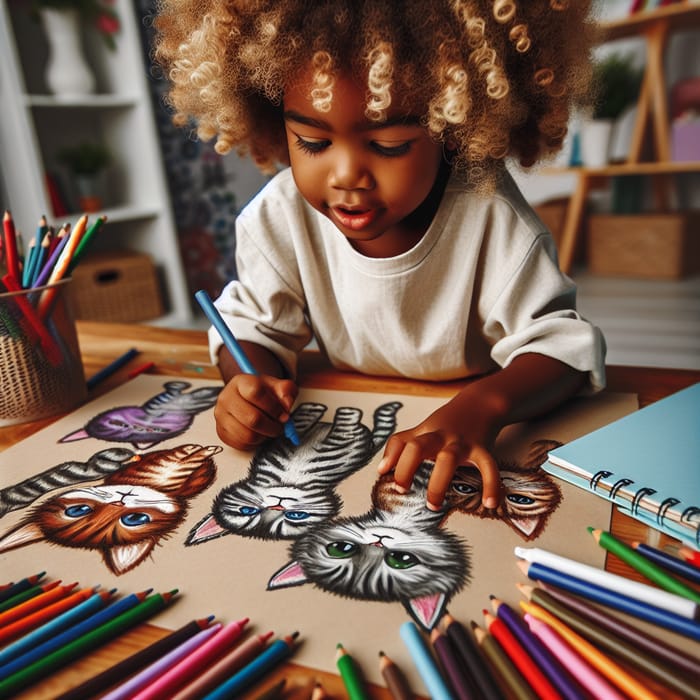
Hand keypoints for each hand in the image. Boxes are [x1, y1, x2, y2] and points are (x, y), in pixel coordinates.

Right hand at [214, 373, 297, 449]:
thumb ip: (286, 390)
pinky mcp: (222, 432)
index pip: (256, 392)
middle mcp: (226, 398)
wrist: (246, 400)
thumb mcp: (277, 386)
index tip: (284, 414)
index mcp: (240, 382)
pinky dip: (255, 443)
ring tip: (269, 429)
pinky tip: (259, 433)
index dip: (274, 407)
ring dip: (264, 436)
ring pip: (248, 435)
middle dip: (272, 426)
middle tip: (280, 426)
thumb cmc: (263, 394)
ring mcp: (221, 416)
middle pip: (252, 418)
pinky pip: (242, 444)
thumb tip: (287, 405)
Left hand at [377, 397, 500, 511]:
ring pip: (448, 459)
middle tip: (403, 491)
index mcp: (425, 433)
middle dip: (408, 469)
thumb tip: (381, 470)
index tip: (386, 476)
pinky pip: (488, 467)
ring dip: (438, 483)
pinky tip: (490, 503)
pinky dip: (491, 485)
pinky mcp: (483, 449)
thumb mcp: (422, 429)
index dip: (392, 458)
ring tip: (433, 505)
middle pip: (419, 447)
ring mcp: (462, 442)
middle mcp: (441, 437)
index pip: (402, 442)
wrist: (480, 404)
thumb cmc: (447, 422)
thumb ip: (400, 446)